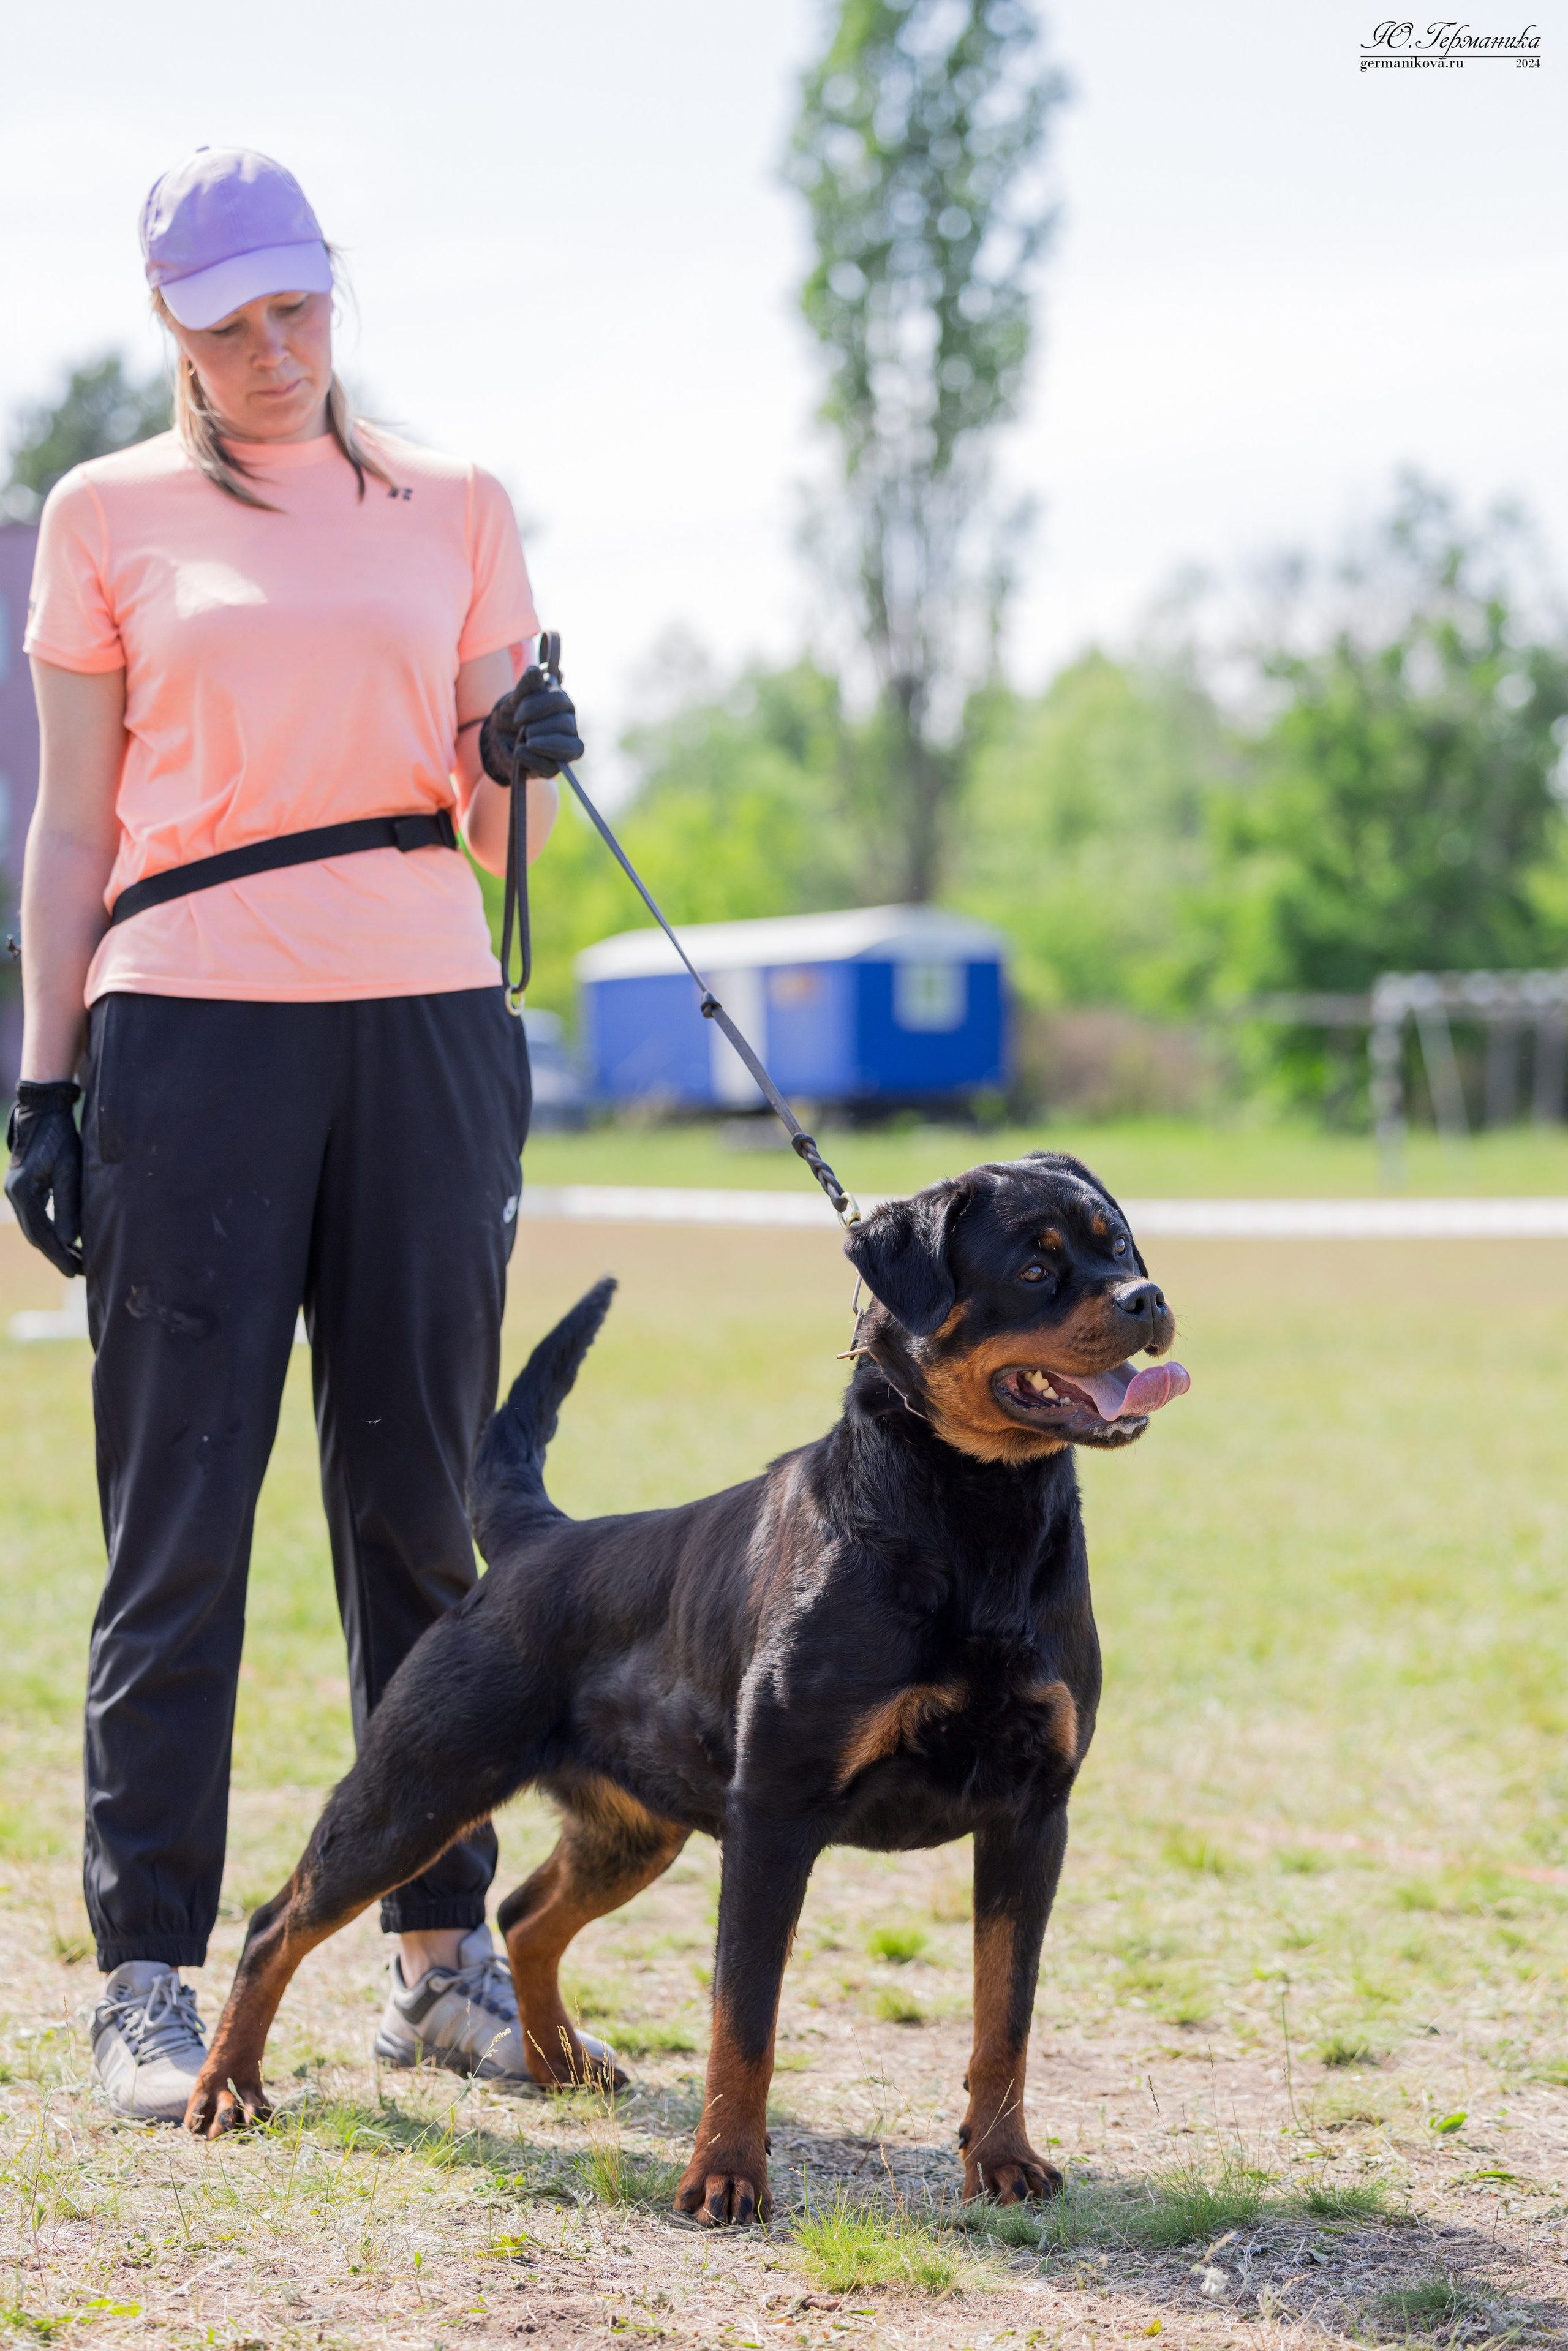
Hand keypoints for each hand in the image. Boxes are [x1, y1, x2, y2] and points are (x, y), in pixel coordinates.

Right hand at [5, 1080, 83, 1277]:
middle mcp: (14, 1194)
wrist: (42, 1112)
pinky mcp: (22, 1187)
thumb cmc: (59, 1138)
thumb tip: (68, 1241)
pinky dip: (49, 1230)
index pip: (41, 1234)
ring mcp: (15, 1191)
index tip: (75, 1273)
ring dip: (53, 1245)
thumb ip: (68, 1206)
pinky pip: (34, 1216)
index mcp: (23, 1192)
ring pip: (34, 1228)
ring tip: (77, 1260)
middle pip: (35, 1235)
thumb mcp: (69, 1171)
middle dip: (57, 1255)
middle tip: (80, 1271)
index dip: (59, 1256)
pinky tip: (65, 1239)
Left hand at [478, 665, 584, 783]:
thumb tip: (536, 670)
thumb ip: (526, 685)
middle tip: (521, 728)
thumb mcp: (516, 699)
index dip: (537, 706)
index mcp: (562, 703)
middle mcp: (569, 724)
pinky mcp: (555, 767)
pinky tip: (520, 751)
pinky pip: (553, 768)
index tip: (517, 713)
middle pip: (565, 724)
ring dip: (541, 742)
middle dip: (538, 725)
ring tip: (525, 739)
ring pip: (571, 747)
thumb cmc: (514, 714)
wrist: (501, 739)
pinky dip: (533, 759)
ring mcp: (565, 748)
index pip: (559, 700)